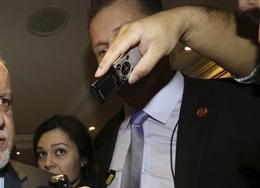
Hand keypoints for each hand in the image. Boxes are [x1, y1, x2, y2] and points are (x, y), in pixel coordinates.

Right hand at [94, 6, 259, 82]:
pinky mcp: (128, 36)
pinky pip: (120, 49)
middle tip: (107, 78)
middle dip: (109, 65)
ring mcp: (126, 32)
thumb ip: (145, 67)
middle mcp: (126, 30)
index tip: (98, 74)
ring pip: (116, 50)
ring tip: (117, 72)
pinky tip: (123, 65)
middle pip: (113, 51)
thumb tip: (132, 79)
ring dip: (116, 62)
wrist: (176, 21)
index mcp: (132, 32)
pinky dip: (121, 58)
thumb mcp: (158, 52)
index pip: (115, 50)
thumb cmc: (168, 32)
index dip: (106, 63)